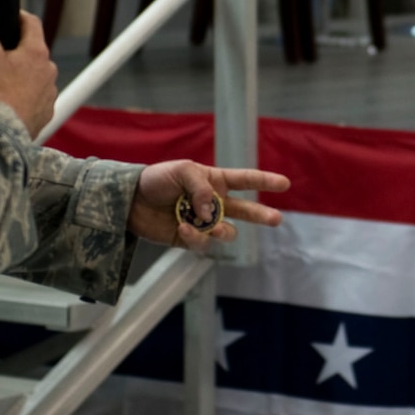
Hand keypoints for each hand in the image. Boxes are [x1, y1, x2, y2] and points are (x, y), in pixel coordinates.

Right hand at [0, 0, 58, 138]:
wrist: (5, 132)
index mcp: (36, 52)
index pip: (32, 22)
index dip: (19, 17)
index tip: (10, 18)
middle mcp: (49, 69)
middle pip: (34, 50)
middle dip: (18, 49)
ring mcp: (50, 90)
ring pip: (37, 74)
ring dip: (24, 74)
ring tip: (2, 83)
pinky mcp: (47, 110)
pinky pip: (38, 96)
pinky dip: (27, 95)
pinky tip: (11, 101)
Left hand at [129, 161, 291, 250]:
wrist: (130, 200)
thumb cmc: (156, 179)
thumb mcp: (182, 170)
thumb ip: (202, 189)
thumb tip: (212, 213)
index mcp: (214, 181)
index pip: (245, 180)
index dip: (265, 181)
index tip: (285, 183)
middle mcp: (212, 203)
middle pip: (245, 211)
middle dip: (262, 215)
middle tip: (277, 218)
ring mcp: (202, 222)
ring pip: (225, 231)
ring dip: (220, 229)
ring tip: (208, 224)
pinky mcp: (189, 239)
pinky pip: (203, 243)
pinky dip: (195, 237)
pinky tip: (183, 227)